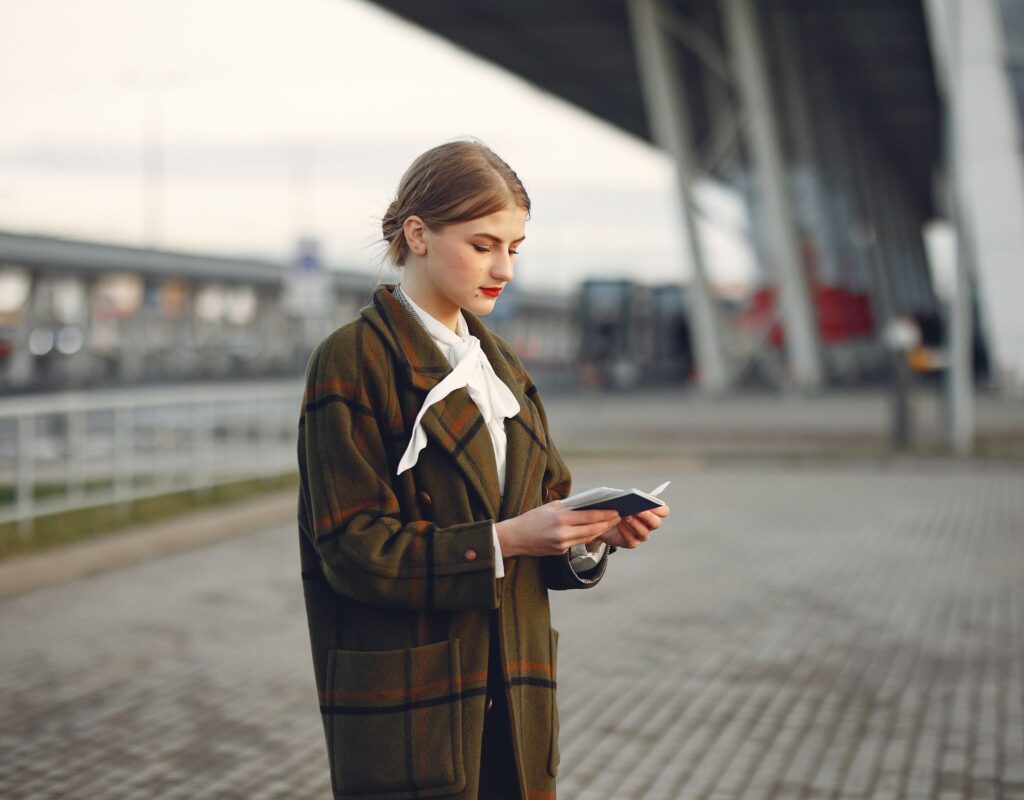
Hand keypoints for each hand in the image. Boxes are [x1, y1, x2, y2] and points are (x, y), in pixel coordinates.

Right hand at [495, 501, 619, 557]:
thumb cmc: (531, 518)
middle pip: (592, 529)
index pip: (588, 516)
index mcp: (560, 519)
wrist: (514, 538)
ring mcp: (561, 545)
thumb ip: (569, 507)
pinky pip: (578, 543)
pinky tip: (596, 531)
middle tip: (618, 517)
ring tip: (610, 523)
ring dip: (601, 531)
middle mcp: (562, 533)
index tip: (616, 511)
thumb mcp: (550, 507)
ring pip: (587, 538)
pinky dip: (588, 536)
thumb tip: (589, 505)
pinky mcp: (560, 552)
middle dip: (607, 523)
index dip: (605, 514)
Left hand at [599, 503, 669, 548]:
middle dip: (647, 516)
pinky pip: (632, 540)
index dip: (659, 508)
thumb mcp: (619, 497)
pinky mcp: (631, 542)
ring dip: (635, 524)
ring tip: (625, 516)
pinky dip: (625, 532)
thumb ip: (626, 496)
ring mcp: (641, 535)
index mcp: (651, 511)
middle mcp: (649, 524)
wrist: (604, 519)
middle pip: (656, 523)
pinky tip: (618, 524)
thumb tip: (628, 499)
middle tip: (637, 510)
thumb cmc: (615, 505)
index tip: (650, 503)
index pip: (663, 511)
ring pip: (644, 533)